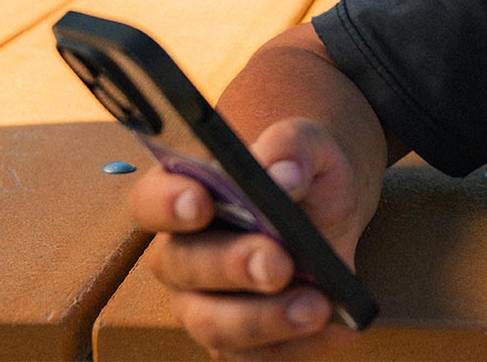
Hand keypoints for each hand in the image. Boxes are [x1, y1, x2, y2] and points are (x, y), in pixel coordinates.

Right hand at [128, 118, 365, 358]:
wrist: (328, 214)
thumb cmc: (303, 174)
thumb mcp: (308, 145)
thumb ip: (291, 149)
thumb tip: (282, 175)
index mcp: (183, 195)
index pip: (150, 201)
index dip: (167, 204)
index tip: (201, 202)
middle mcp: (182, 256)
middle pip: (183, 267)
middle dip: (231, 265)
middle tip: (279, 262)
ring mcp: (204, 305)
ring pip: (213, 324)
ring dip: (265, 318)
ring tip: (317, 305)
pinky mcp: (239, 345)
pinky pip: (256, 358)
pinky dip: (298, 346)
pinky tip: (335, 325)